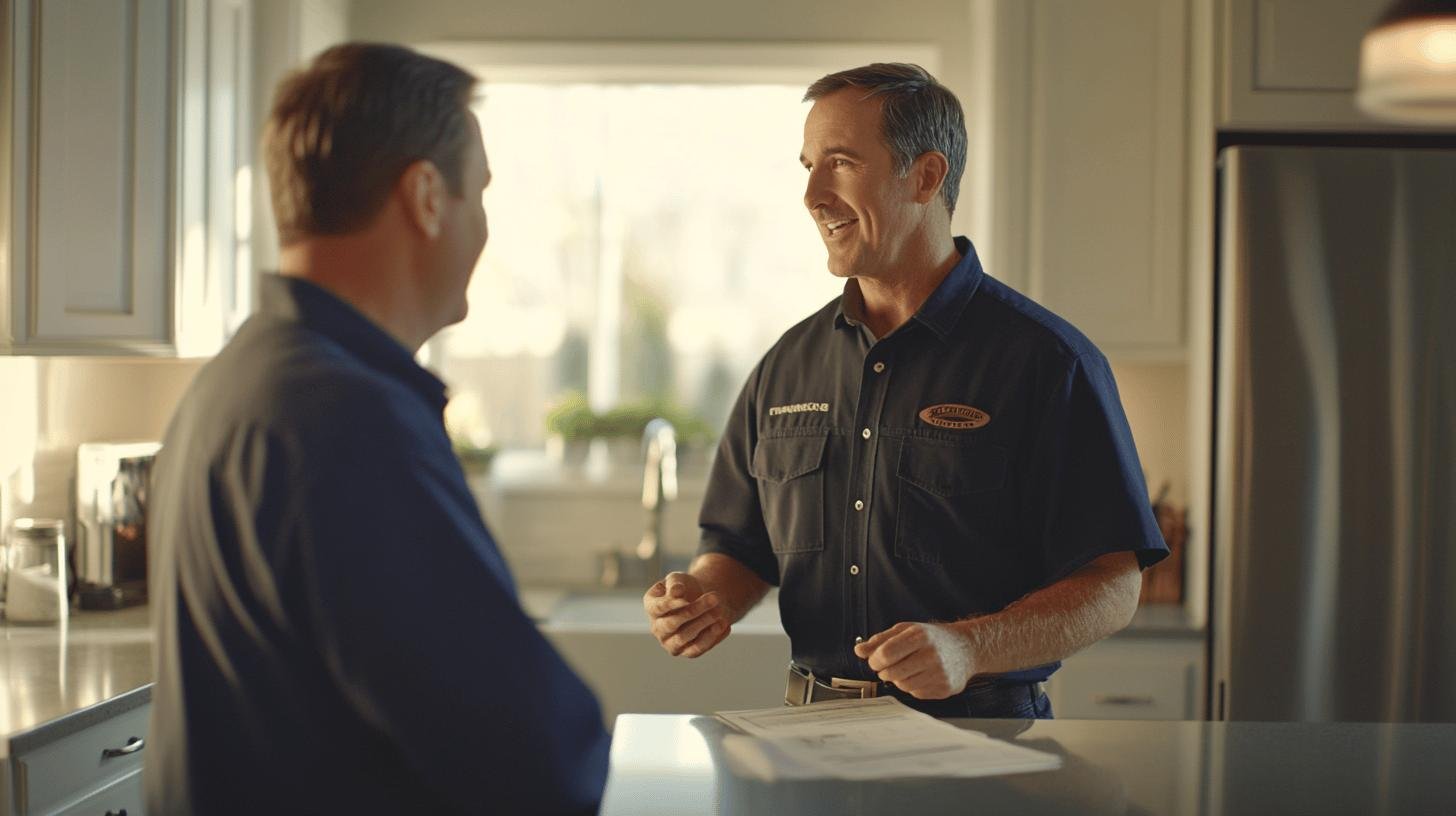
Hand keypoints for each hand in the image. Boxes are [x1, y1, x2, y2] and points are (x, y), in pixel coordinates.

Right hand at [642, 571, 731, 657]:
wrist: (700, 600)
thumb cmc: (685, 587)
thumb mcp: (679, 579)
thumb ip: (675, 584)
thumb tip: (676, 592)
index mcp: (651, 607)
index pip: (659, 608)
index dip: (672, 603)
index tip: (688, 597)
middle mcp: (657, 628)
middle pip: (672, 624)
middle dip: (694, 610)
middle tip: (714, 597)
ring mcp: (670, 642)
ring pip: (684, 638)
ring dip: (704, 624)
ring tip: (720, 610)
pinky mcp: (686, 652)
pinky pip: (697, 649)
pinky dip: (712, 637)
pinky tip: (724, 624)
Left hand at [854, 621, 975, 699]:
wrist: (967, 647)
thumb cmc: (933, 638)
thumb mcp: (906, 630)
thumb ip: (880, 640)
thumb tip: (859, 651)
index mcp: (920, 636)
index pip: (886, 653)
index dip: (875, 660)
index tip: (876, 660)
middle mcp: (932, 655)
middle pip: (892, 673)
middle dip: (885, 671)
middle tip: (891, 666)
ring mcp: (940, 673)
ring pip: (903, 686)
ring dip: (900, 679)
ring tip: (909, 669)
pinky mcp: (945, 688)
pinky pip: (917, 694)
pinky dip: (914, 686)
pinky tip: (922, 676)